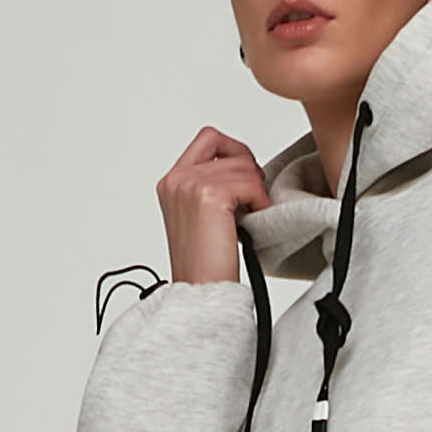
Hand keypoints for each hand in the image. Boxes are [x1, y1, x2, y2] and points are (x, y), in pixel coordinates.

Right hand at [158, 126, 272, 282]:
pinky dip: (259, 202)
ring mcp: (190, 184)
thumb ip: (213, 187)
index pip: (209, 139)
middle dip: (249, 172)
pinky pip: (250, 183)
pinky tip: (253, 222)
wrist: (200, 292)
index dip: (234, 152)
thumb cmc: (204, 265)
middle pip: (228, 148)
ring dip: (255, 191)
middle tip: (252, 201)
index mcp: (171, 182)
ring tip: (250, 218)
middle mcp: (177, 179)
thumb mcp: (202, 217)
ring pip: (243, 165)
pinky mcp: (209, 194)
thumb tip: (246, 168)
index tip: (246, 181)